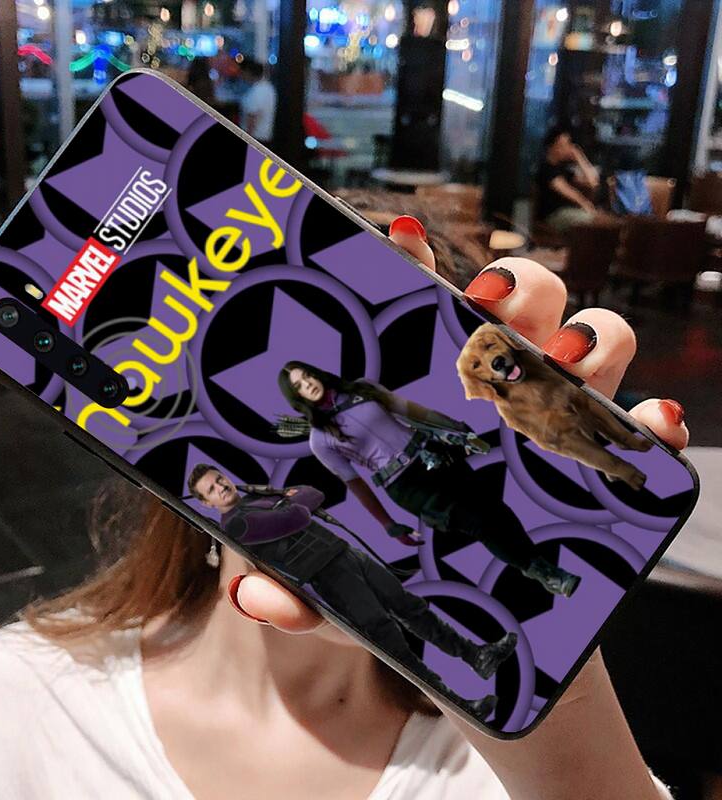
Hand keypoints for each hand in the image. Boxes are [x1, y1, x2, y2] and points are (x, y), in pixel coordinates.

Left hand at [228, 218, 686, 799]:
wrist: (474, 629)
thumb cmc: (398, 578)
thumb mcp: (342, 578)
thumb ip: (299, 582)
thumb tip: (252, 592)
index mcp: (426, 389)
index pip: (422, 305)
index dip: (415, 265)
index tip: (400, 242)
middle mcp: (492, 388)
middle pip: (519, 302)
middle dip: (515, 286)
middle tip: (488, 307)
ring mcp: (549, 419)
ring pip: (587, 339)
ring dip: (586, 334)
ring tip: (563, 357)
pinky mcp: (595, 465)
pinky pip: (638, 427)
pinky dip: (651, 420)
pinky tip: (650, 423)